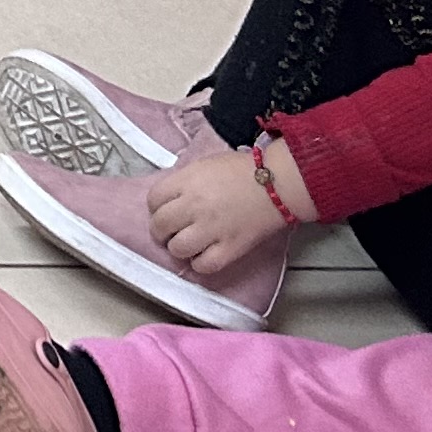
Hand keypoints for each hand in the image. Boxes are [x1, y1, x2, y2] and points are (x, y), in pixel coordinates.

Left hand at [145, 142, 296, 271]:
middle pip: (160, 225)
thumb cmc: (242, 170)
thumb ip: (183, 182)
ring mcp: (212, 229)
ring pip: (177, 248)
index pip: (153, 200)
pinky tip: (204, 255)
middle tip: (172, 230)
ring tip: (188, 243)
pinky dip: (200, 263)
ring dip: (179, 247)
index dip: (156, 207)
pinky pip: (203, 265)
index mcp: (186, 182)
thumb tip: (168, 199)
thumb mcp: (204, 165)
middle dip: (162, 230)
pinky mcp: (230, 248)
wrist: (279, 183)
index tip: (165, 210)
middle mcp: (194, 206)